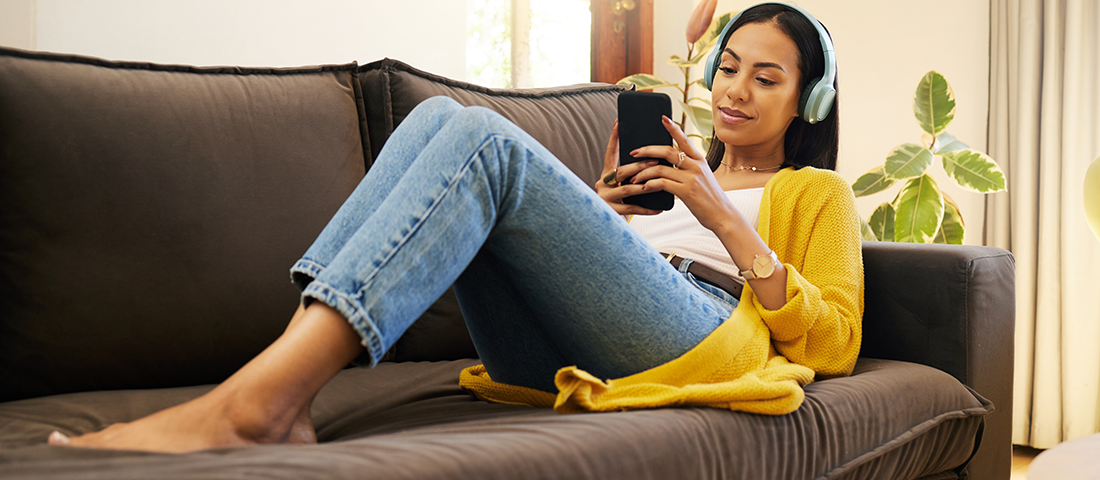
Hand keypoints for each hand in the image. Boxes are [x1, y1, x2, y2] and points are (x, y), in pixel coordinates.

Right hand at [594, 120, 662, 215]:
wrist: (608, 227)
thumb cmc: (622, 201)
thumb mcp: (624, 184)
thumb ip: (632, 173)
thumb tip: (652, 155)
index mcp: (606, 174)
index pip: (610, 152)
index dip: (614, 138)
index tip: (619, 122)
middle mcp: (603, 184)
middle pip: (621, 171)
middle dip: (638, 166)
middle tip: (654, 161)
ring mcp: (606, 198)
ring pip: (627, 189)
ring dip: (644, 185)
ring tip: (658, 182)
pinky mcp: (611, 211)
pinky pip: (633, 208)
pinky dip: (647, 208)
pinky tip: (660, 208)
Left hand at [627, 116, 737, 231]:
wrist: (723, 216)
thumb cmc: (710, 199)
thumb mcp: (703, 179)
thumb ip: (689, 170)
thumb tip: (669, 167)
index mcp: (700, 160)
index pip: (684, 140)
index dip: (673, 128)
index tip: (662, 118)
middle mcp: (696, 166)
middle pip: (667, 151)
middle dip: (647, 150)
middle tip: (633, 152)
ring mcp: (691, 178)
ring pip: (660, 168)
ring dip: (643, 173)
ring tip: (633, 178)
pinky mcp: (686, 192)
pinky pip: (662, 183)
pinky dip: (650, 185)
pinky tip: (643, 188)